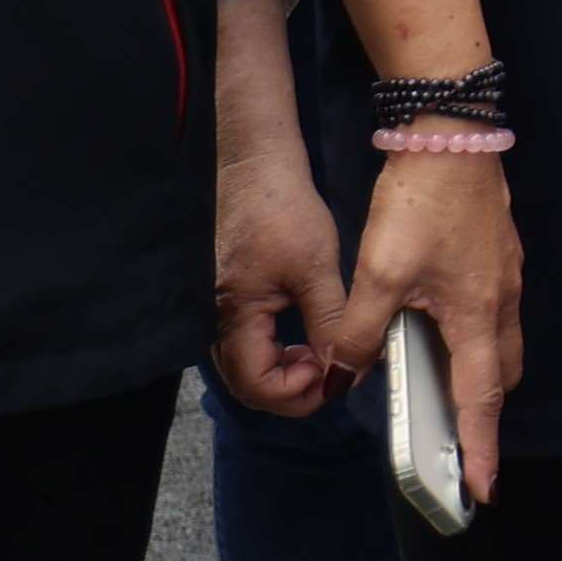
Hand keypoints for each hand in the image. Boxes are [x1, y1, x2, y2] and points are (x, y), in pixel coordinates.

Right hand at [209, 123, 346, 419]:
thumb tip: (344, 367)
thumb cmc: (282, 209)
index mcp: (233, 319)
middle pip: (249, 384)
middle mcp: (216, 324)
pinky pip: (248, 344)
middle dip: (294, 389)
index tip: (335, 379)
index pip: (257, 387)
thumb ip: (329, 321)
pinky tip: (306, 336)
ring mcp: (218, 314)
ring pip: (248, 367)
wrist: (254, 166)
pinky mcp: (228, 300)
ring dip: (286, 371)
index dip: (298, 394)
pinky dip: (277, 352)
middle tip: (334, 372)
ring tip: (324, 353)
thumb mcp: (317, 266)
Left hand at [319, 150, 518, 501]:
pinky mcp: (496, 252)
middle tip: (450, 428)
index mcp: (476, 313)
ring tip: (434, 375)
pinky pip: (491, 309)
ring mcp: (504, 272)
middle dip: (480, 406)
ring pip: (497, 339)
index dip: (480, 445)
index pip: (481, 396)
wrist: (450, 136)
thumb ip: (360, 331)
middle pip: (499, 372)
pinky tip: (433, 317)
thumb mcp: (378, 273)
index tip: (483, 486)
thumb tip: (345, 374)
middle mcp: (501, 298)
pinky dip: (470, 331)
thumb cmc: (419, 205)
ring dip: (474, 365)